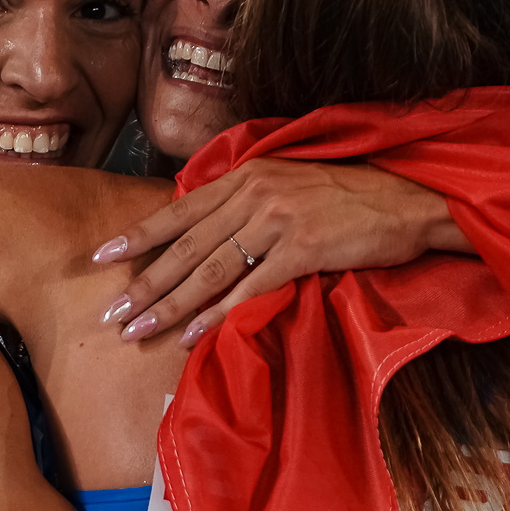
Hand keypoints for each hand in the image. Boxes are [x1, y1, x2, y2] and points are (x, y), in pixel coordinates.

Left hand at [90, 159, 470, 344]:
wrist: (408, 197)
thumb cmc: (351, 194)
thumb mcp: (290, 183)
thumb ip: (247, 201)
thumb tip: (207, 230)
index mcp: (247, 176)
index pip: (179, 210)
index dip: (139, 235)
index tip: (101, 257)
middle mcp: (254, 194)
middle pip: (186, 246)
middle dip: (144, 283)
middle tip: (112, 314)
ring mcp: (277, 221)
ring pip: (208, 269)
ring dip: (169, 304)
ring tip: (138, 331)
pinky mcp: (303, 249)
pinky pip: (250, 287)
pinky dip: (218, 314)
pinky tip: (192, 335)